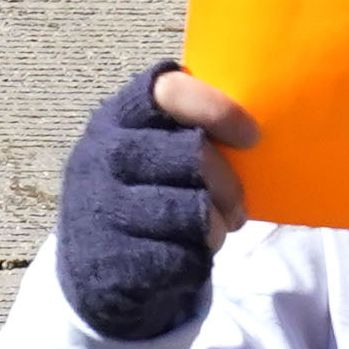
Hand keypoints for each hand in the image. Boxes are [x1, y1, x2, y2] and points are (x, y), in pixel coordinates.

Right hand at [54, 67, 256, 343]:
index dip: (216, 109)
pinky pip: (181, 253)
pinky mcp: (114, 255)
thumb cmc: (141, 188)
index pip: (169, 92)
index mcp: (119, 116)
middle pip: (191, 154)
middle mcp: (104, 153)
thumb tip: (253, 129)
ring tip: (218, 229)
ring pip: (191, 210)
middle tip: (239, 204)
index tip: (251, 136)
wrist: (95, 256)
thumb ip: (186, 127)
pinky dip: (197, 255)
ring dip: (218, 224)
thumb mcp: (149, 145)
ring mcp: (104, 206)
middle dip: (228, 182)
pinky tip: (192, 252)